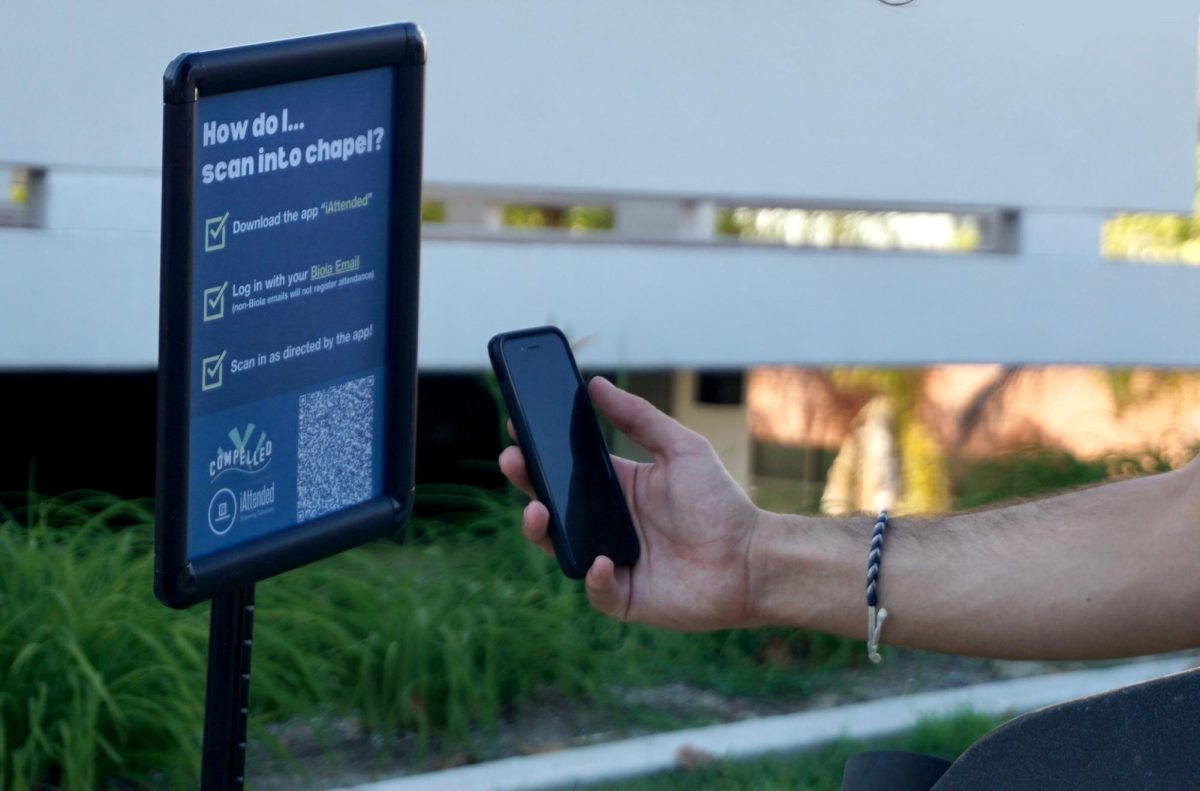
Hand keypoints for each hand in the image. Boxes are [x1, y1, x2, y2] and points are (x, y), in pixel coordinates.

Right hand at [499, 377, 762, 630]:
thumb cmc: (720, 503)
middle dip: (527, 483)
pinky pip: (597, 589)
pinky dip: (594, 577)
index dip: (540, 451)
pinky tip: (601, 560)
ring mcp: (611, 561)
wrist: (753, 559)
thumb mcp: (681, 449)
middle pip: (553, 504)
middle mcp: (607, 524)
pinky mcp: (625, 597)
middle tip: (512, 461)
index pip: (566, 469)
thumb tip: (596, 383)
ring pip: (561, 548)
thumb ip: (639, 418)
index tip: (519, 428)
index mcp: (617, 489)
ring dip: (541, 530)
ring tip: (536, 511)